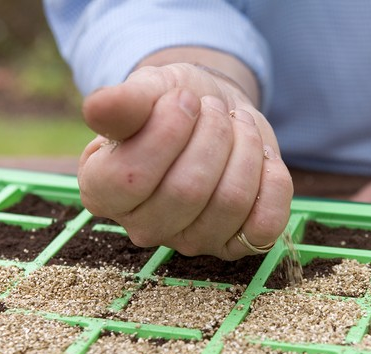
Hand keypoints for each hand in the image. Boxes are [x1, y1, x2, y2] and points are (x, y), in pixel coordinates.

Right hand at [78, 63, 292, 259]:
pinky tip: (262, 158)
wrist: (213, 115)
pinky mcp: (234, 246)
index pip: (132, 177)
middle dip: (213, 134)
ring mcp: (190, 242)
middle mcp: (142, 226)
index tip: (184, 98)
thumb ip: (124, 102)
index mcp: (103, 190)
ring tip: (238, 126)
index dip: (167, 131)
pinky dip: (274, 182)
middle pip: (187, 190)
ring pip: (230, 202)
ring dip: (246, 149)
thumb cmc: (172, 104)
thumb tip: (96, 109)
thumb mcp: (148, 90)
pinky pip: (265, 226)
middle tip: (214, 109)